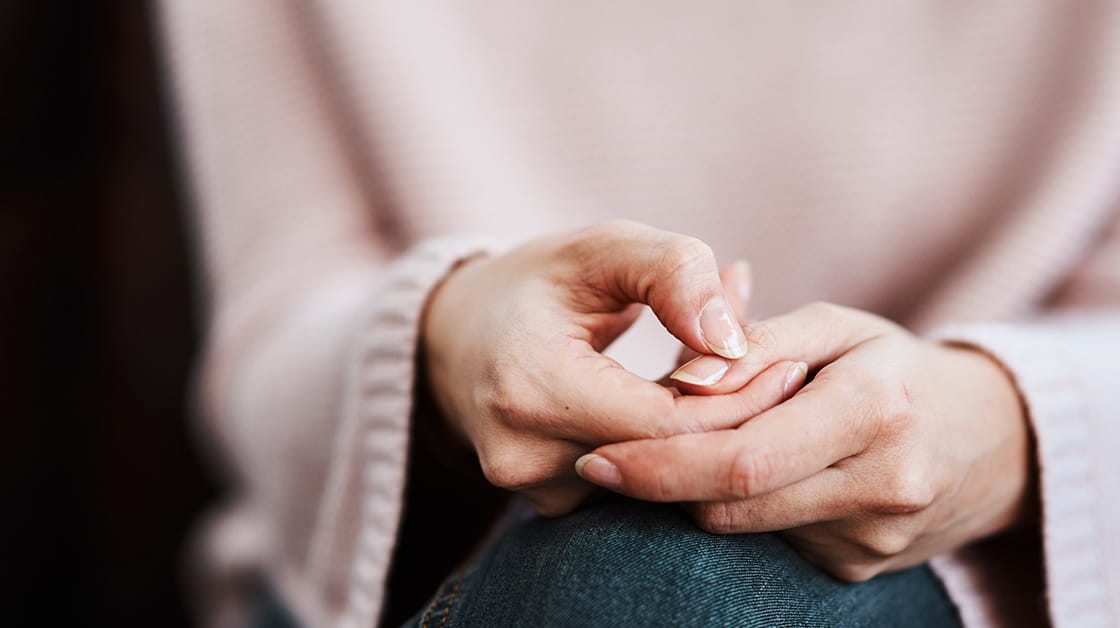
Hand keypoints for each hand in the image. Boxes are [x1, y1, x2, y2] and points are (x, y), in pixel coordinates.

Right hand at [422, 220, 796, 515]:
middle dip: (733, 422)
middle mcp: (523, 456)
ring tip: (733, 383)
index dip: (739, 400)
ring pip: (657, 483)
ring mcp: (531, 491)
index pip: (669, 424)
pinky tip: (685, 410)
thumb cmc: (537, 282)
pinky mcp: (546, 507)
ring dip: (703, 438)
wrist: (455, 337)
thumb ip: (674, 275)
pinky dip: (669, 452)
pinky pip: (633, 489)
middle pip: (669, 462)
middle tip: (784, 376)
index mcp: (531, 386)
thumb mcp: (603, 248)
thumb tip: (733, 344)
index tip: (789, 366)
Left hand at [576, 302, 1033, 579]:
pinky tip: (762, 473)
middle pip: (732, 505)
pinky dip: (746, 508)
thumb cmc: (894, 367)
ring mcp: (872, 540)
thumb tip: (682, 381)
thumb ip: (755, 343)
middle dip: (662, 483)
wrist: (990, 441)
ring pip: (743, 527)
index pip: (741, 460)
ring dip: (704, 491)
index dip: (658, 465)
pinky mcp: (859, 568)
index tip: (596, 459)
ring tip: (712, 443)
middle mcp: (881, 486)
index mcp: (874, 410)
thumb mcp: (834, 327)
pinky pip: (770, 542)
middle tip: (610, 460)